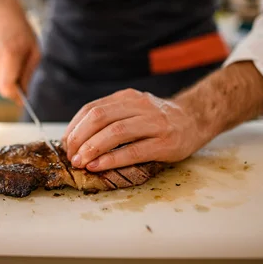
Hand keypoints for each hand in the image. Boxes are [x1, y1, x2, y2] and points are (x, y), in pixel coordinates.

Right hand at [0, 0, 39, 102]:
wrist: (0, 15)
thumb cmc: (21, 32)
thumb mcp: (34, 50)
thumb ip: (29, 73)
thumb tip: (26, 93)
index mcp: (9, 54)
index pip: (7, 87)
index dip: (16, 97)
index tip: (24, 100)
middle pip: (3, 88)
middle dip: (15, 89)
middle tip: (24, 80)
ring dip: (9, 81)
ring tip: (15, 64)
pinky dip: (2, 74)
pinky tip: (7, 60)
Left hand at [62, 89, 204, 171]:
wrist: (196, 119)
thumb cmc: (158, 120)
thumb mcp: (135, 109)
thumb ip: (112, 117)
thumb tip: (77, 138)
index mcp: (127, 97)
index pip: (92, 108)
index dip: (75, 127)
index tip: (66, 144)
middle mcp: (140, 106)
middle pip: (100, 117)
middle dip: (80, 137)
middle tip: (71, 155)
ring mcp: (154, 123)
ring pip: (116, 132)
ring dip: (93, 148)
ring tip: (81, 162)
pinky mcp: (165, 143)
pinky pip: (134, 151)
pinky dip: (113, 159)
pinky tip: (99, 166)